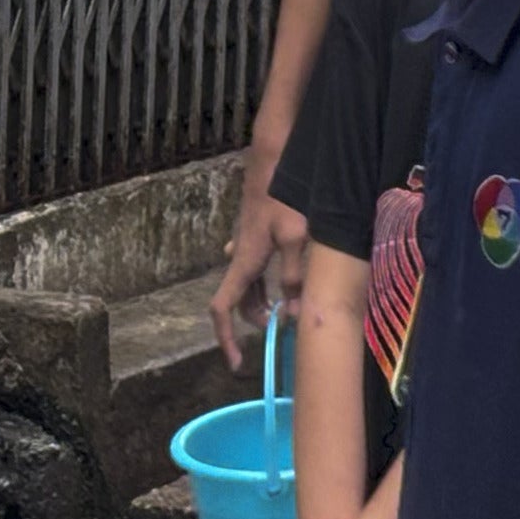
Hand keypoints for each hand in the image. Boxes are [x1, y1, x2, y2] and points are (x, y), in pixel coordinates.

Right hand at [207, 148, 306, 370]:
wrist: (274, 156)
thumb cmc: (284, 194)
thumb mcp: (296, 238)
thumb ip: (294, 277)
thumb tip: (290, 313)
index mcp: (244, 262)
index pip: (223, 309)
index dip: (225, 339)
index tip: (237, 362)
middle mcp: (239, 256)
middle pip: (238, 301)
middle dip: (255, 321)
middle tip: (282, 330)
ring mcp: (245, 244)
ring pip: (249, 284)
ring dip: (264, 301)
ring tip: (289, 309)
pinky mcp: (255, 234)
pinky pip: (257, 266)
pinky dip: (269, 280)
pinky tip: (286, 276)